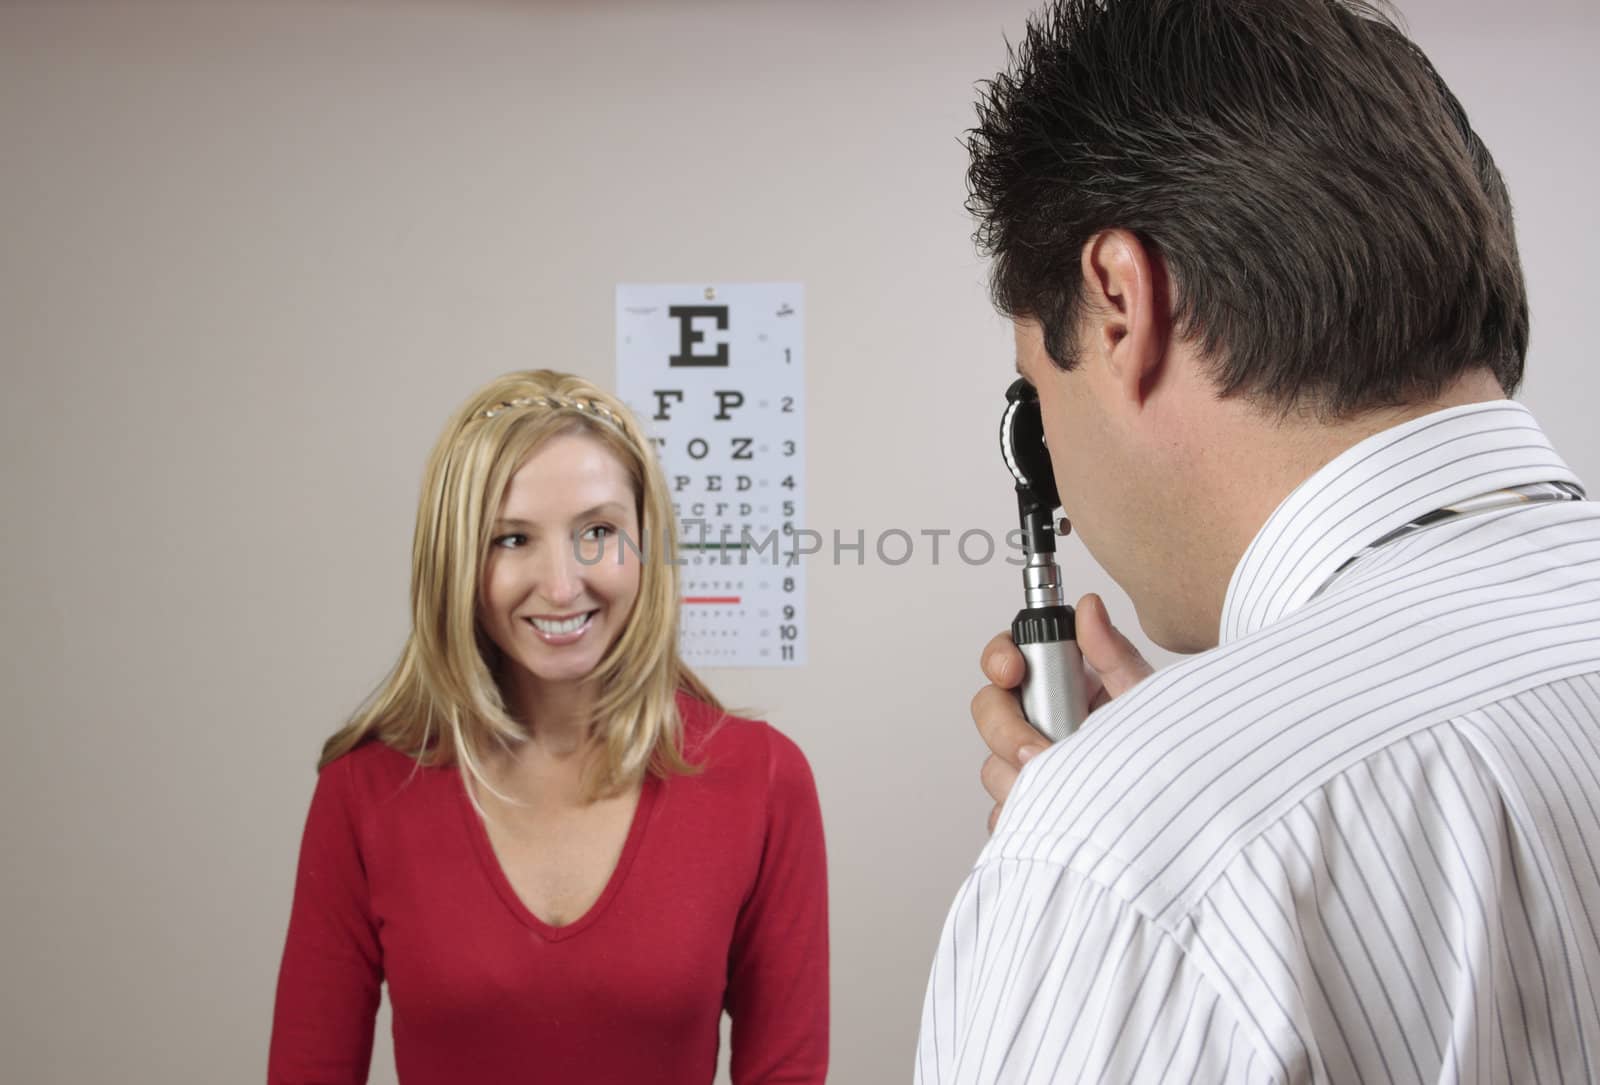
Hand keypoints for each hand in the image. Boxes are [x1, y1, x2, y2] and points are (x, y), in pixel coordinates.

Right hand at [973, 593, 1152, 832]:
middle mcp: (1040, 720)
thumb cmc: (1163, 744)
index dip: (1001, 661)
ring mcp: (1032, 764)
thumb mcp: (1143, 696)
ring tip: (1060, 791)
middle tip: (1037, 750)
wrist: (1179, 801)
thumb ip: (1113, 653)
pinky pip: (1004, 812)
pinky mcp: (1031, 805)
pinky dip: (1022, 816)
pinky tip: (1054, 817)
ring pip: (993, 766)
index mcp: (1061, 683)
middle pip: (989, 711)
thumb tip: (1089, 607)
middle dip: (1006, 731)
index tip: (1012, 672)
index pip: (1008, 658)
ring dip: (1017, 779)